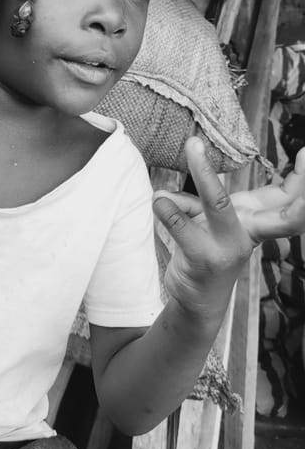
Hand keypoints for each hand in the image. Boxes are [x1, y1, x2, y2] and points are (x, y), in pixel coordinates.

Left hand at [159, 148, 304, 245]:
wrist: (196, 302)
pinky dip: (168, 209)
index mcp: (256, 221)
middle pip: (280, 211)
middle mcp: (248, 234)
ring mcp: (226, 247)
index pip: (288, 199)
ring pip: (219, 204)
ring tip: (193, 146)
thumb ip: (202, 199)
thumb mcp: (214, 221)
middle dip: (300, 188)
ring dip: (205, 174)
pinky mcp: (202, 258)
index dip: (302, 180)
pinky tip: (158, 199)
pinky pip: (183, 228)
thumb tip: (172, 188)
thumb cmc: (208, 253)